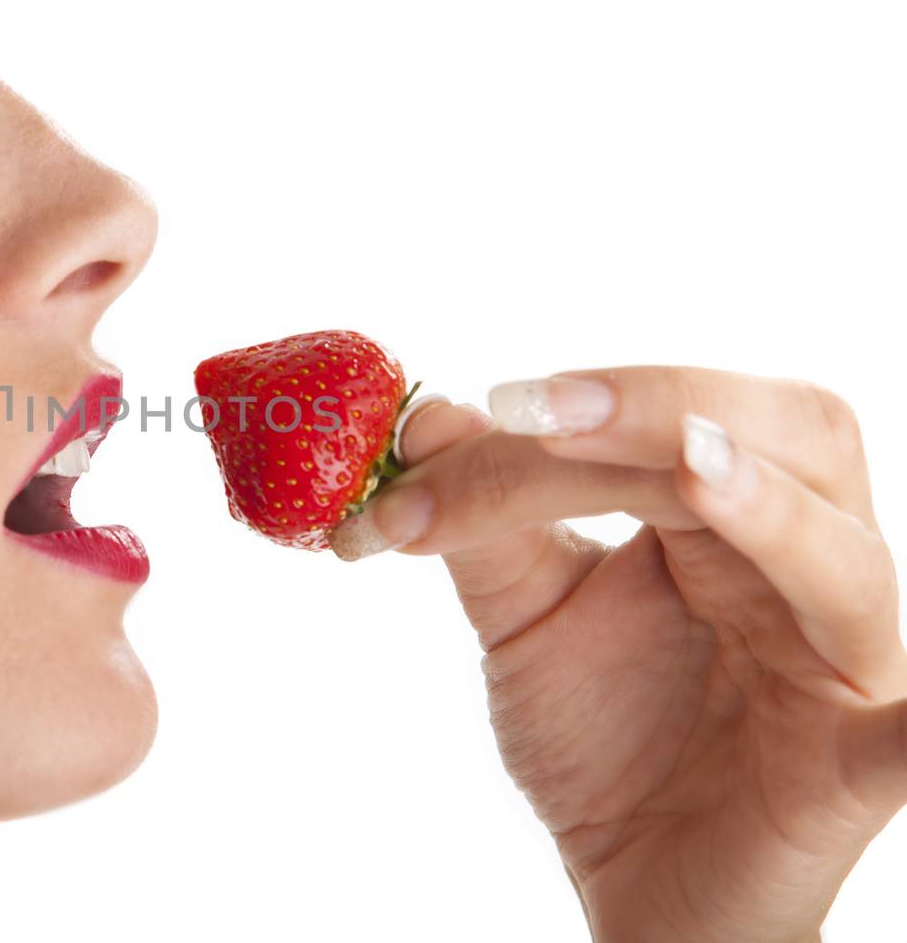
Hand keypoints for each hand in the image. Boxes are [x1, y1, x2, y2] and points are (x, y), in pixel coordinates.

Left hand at [331, 367, 904, 942]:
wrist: (632, 880)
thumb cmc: (600, 736)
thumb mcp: (526, 620)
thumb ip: (487, 526)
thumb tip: (428, 415)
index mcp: (727, 516)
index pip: (668, 422)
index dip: (574, 407)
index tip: (460, 415)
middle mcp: (801, 566)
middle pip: (787, 440)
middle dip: (663, 408)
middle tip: (542, 411)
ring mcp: (836, 664)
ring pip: (840, 561)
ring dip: (767, 508)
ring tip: (687, 467)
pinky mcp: (849, 772)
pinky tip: (903, 709)